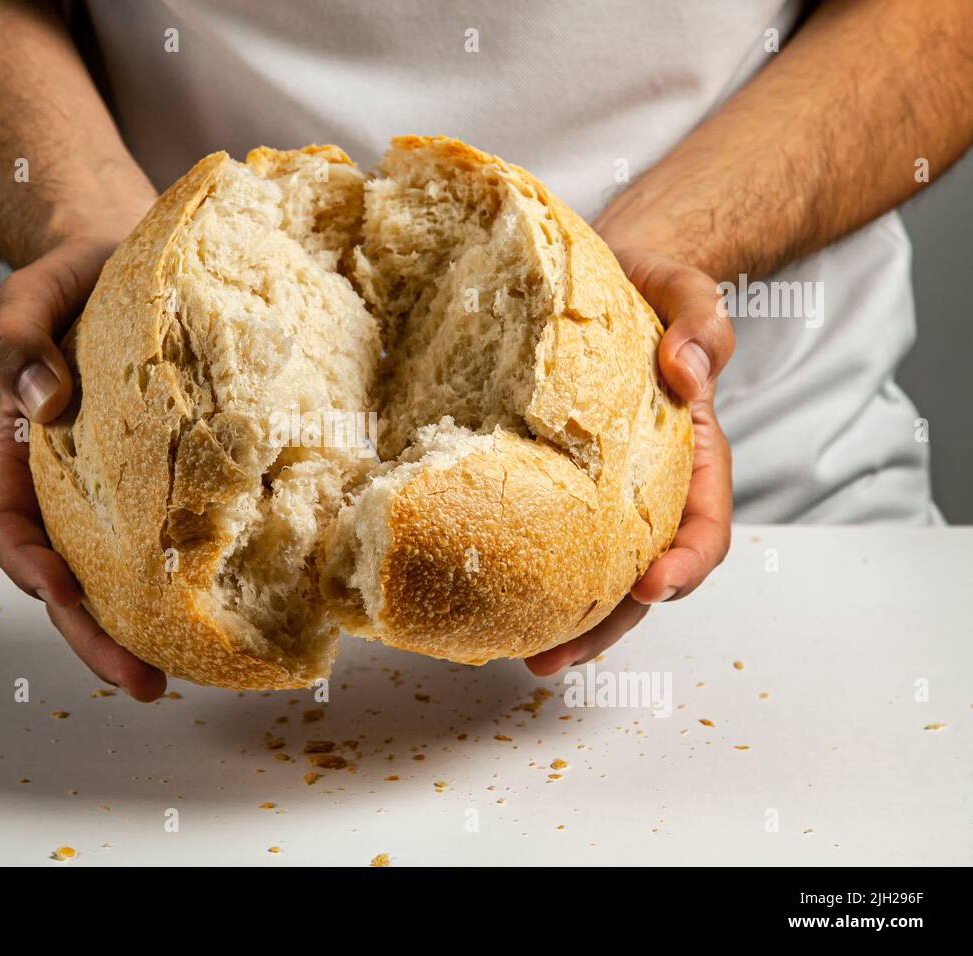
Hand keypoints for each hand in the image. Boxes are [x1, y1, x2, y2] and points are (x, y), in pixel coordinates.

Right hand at [0, 235, 165, 700]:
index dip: (32, 571)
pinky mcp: (166, 480)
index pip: (12, 530)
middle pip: (68, 579)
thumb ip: (14, 341)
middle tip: (145, 682)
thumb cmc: (67, 279)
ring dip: (144, 629)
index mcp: (18, 455)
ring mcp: (117, 490)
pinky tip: (228, 603)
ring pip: (120, 574)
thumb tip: (43, 400)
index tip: (64, 596)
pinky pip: (173, 535)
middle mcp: (66, 486)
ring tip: (183, 674)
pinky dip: (189, 576)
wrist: (116, 256)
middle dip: (97, 638)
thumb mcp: (27, 294)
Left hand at [527, 249, 734, 675]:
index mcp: (692, 455)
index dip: (685, 564)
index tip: (654, 586)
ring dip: (567, 623)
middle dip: (609, 625)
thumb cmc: (652, 287)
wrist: (611, 277)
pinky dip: (529, 578)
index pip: (704, 526)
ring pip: (595, 574)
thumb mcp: (686, 290)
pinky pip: (550, 540)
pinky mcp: (557, 485)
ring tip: (522, 657)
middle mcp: (650, 489)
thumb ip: (701, 324)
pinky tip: (490, 603)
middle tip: (557, 658)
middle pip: (644, 577)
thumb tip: (688, 370)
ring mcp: (605, 495)